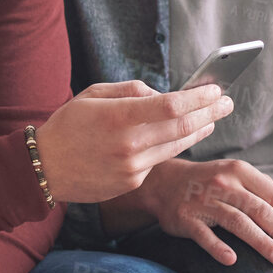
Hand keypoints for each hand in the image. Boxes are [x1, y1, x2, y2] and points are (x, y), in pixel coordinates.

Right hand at [36, 81, 233, 202]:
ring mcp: (132, 167)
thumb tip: (160, 94)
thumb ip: (129, 90)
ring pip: (176, 146)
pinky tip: (179, 136)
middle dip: (210, 113)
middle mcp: (129, 144)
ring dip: (199, 131)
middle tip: (227, 102)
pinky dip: (171, 146)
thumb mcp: (92, 94)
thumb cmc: (67, 125)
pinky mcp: (132, 182)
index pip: (171, 105)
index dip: (198, 97)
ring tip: (213, 119)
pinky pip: (158, 160)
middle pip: (182, 127)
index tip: (214, 89)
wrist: (45, 167)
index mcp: (118, 116)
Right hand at [113, 157, 272, 267]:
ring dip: (262, 242)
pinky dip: (218, 247)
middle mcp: (223, 184)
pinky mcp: (185, 218)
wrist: (164, 182)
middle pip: (261, 211)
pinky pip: (203, 234)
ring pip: (238, 222)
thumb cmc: (211, 184)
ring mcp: (203, 201)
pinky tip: (232, 261)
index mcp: (240, 172)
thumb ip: (266, 194)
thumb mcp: (237, 179)